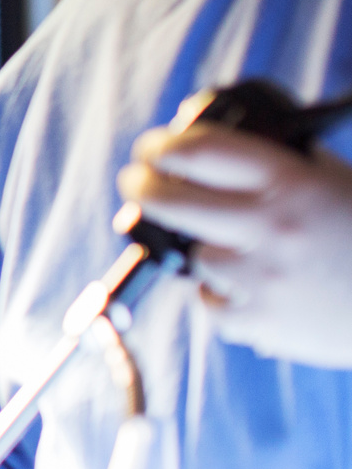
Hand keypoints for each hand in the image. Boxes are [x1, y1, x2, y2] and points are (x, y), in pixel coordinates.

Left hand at [119, 121, 351, 367]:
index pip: (200, 150)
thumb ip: (281, 163)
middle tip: (136, 182)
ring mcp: (262, 277)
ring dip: (203, 248)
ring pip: (193, 254)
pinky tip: (249, 286)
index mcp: (293, 181)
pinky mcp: (260, 323)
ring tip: (233, 246)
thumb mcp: (335, 181)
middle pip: (168, 199)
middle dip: (141, 186)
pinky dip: (222, 294)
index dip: (163, 145)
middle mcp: (272, 226)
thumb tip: (212, 148)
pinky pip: (210, 301)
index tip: (150, 147)